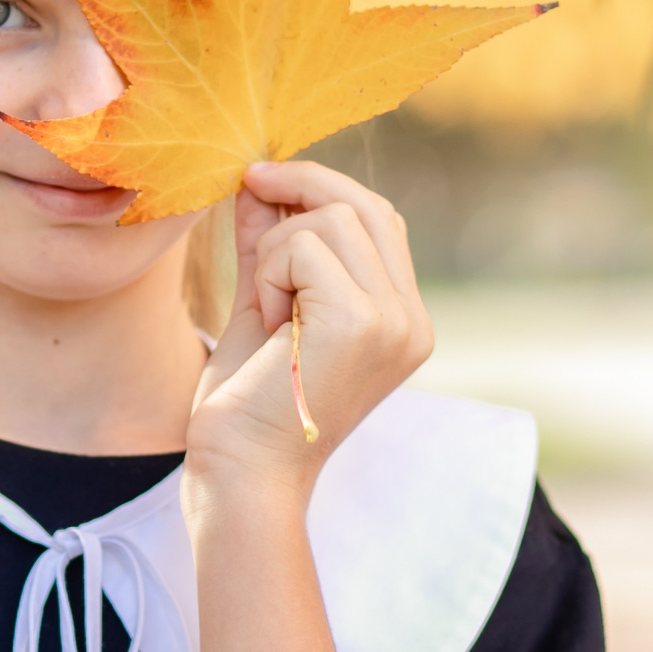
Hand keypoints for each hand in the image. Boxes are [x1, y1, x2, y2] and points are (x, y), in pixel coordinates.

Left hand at [188, 161, 432, 498]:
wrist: (240, 472)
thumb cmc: (246, 402)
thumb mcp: (262, 303)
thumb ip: (269, 244)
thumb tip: (259, 180)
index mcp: (401, 319)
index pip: (378, 220)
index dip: (321, 187)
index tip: (262, 179)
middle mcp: (412, 320)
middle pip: (365, 205)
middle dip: (300, 185)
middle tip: (248, 183)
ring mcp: (394, 321)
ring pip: (331, 219)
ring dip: (276, 249)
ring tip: (266, 308)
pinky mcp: (361, 321)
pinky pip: (305, 245)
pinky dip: (269, 273)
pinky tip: (268, 323)